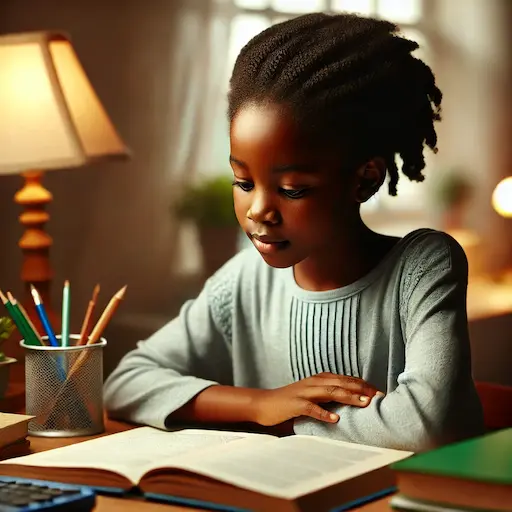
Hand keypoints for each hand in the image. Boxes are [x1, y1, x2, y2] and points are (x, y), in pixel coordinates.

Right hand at [251, 372, 382, 426]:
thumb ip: (328, 395)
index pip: (345, 379)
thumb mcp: (312, 395)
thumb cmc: (290, 401)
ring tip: (363, 403)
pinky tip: (335, 419)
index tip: (379, 391)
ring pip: (330, 392)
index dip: (362, 384)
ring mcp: (304, 392)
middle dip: (361, 388)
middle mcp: (314, 382)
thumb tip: (351, 401)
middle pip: (341, 383)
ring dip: (348, 397)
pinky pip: (311, 408)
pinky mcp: (295, 404)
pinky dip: (324, 413)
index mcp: (319, 379)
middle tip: (378, 396)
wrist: (265, 404)